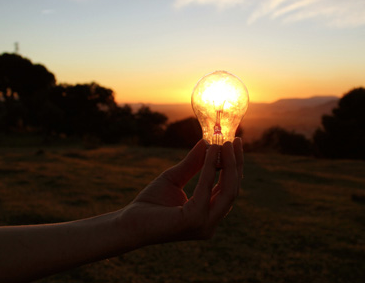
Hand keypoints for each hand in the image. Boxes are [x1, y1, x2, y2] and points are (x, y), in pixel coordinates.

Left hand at [117, 138, 243, 246]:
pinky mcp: (195, 220)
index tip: (234, 143)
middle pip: (233, 189)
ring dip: (229, 164)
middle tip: (235, 140)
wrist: (128, 223)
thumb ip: (192, 164)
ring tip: (226, 143)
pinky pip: (207, 188)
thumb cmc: (150, 204)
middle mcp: (210, 223)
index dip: (233, 166)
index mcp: (207, 215)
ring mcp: (204, 224)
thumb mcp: (174, 178)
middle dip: (236, 163)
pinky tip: (211, 151)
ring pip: (228, 190)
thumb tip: (206, 142)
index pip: (228, 189)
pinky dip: (211, 168)